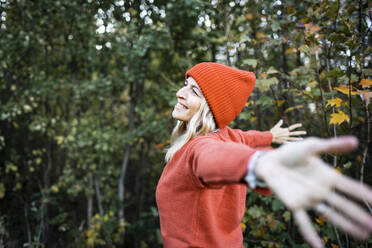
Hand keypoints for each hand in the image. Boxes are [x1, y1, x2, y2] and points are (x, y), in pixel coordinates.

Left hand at [255, 136, 371, 247]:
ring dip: (345, 225)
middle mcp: (321, 190)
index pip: (350, 187)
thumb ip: (331, 146)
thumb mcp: (311, 146)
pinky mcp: (294, 205)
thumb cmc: (291, 153)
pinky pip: (304, 222)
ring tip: (362, 236)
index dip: (364, 194)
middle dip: (359, 215)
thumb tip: (355, 142)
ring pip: (330, 215)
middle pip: (344, 204)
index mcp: (328, 176)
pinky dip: (310, 235)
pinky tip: (318, 247)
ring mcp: (308, 199)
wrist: (270, 161)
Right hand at [270, 119, 305, 143]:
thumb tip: (281, 120)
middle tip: (305, 132)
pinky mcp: (284, 142)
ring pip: (293, 138)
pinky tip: (296, 145)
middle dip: (300, 132)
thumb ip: (279, 123)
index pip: (292, 127)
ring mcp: (286, 138)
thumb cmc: (273, 131)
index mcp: (285, 130)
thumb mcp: (276, 126)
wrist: (270, 137)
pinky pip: (289, 143)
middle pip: (295, 133)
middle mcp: (287, 134)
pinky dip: (292, 143)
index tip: (301, 124)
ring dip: (298, 139)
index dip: (296, 125)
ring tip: (302, 139)